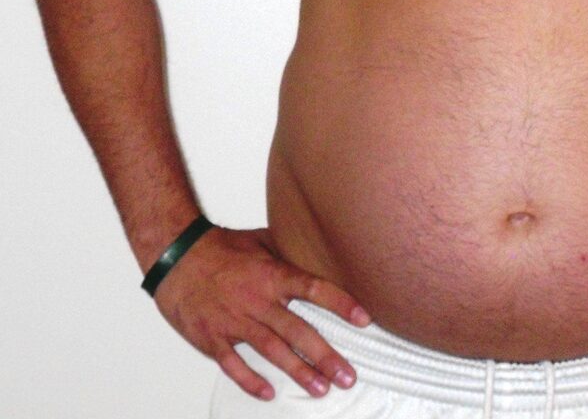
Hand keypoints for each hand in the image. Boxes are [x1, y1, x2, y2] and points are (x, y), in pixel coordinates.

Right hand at [152, 225, 370, 401]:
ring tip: (321, 389)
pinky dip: (251, 380)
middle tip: (347, 375)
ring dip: (298, 372)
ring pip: (272, 352)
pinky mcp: (213, 339)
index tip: (364, 319)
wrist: (177, 258)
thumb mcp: (260, 240)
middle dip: (325, 356)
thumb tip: (317, 249)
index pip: (314, 289)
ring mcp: (235, 322)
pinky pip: (234, 365)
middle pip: (298, 331)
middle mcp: (258, 301)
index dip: (340, 303)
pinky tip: (269, 393)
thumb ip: (287, 251)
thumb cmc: (221, 247)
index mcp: (272, 275)